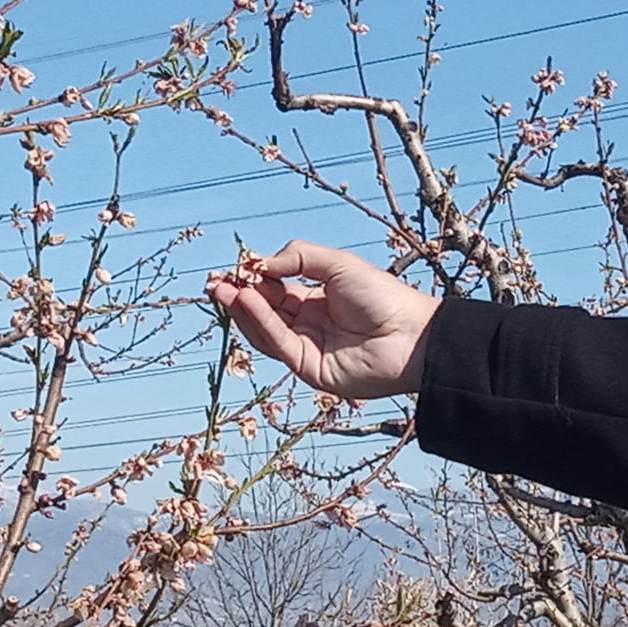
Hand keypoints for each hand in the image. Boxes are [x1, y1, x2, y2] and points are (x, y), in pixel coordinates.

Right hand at [206, 239, 440, 397]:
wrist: (413, 334)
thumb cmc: (383, 296)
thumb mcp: (337, 264)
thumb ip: (298, 258)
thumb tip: (260, 262)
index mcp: (316, 301)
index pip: (273, 291)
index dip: (252, 280)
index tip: (231, 268)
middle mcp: (308, 325)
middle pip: (263, 311)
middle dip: (238, 296)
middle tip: (214, 282)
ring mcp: (307, 348)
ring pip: (264, 330)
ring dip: (242, 309)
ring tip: (224, 289)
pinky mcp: (308, 369)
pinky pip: (278, 343)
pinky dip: (260, 321)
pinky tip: (247, 300)